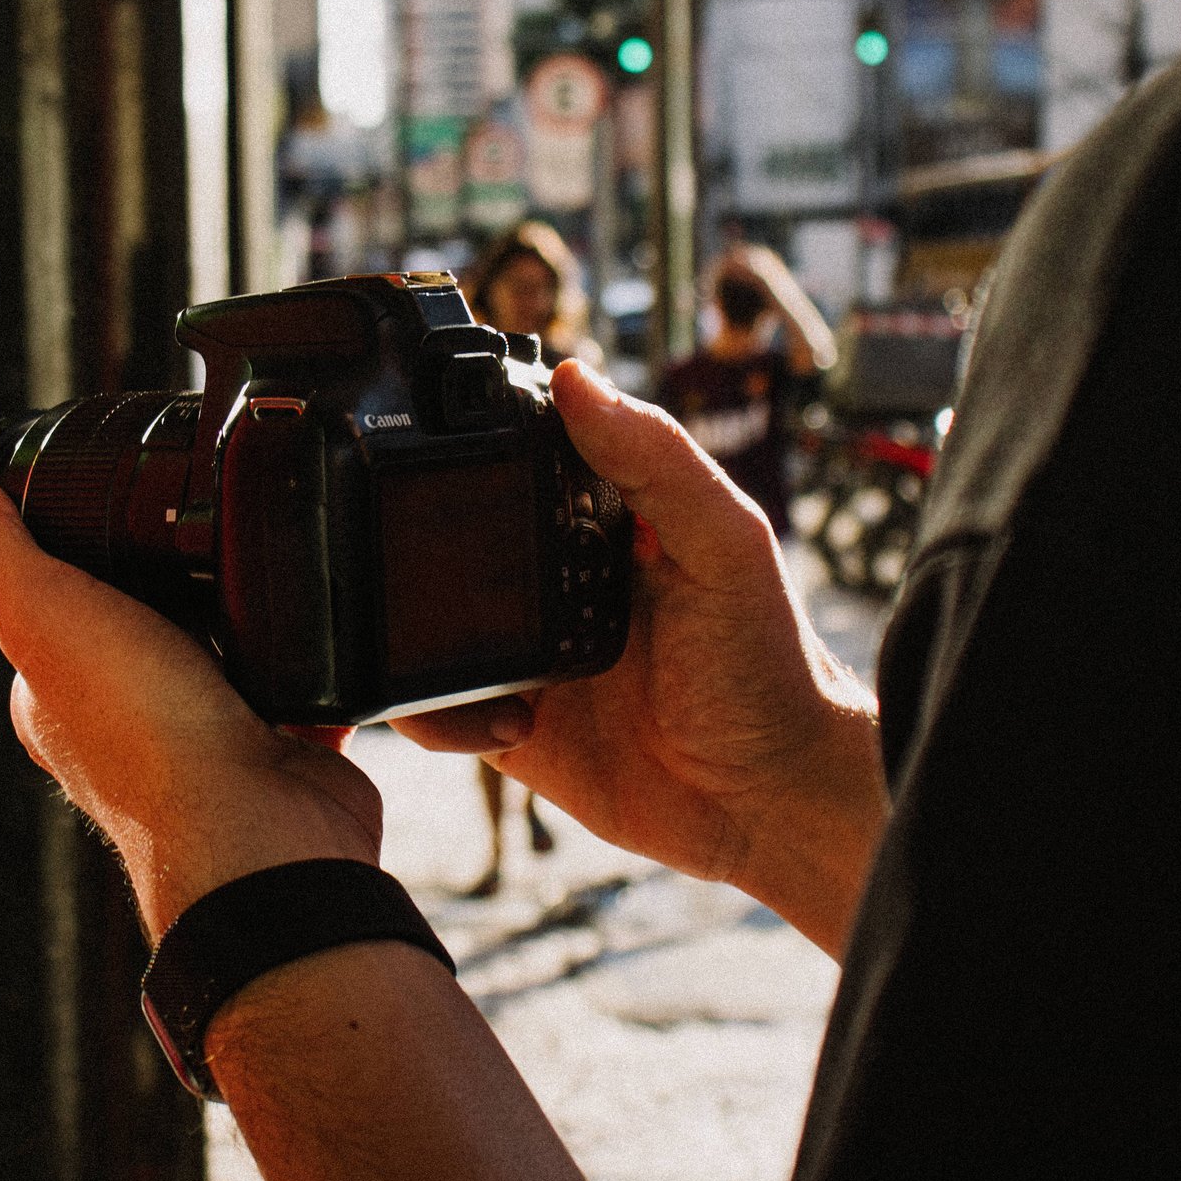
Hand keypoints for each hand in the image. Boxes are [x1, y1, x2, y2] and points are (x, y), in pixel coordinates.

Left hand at [0, 467, 379, 938]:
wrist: (263, 834)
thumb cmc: (149, 741)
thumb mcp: (47, 617)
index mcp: (56, 697)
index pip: (50, 604)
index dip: (72, 550)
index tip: (109, 497)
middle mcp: (124, 725)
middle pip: (142, 621)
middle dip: (171, 575)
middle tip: (202, 515)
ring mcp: (206, 739)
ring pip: (221, 649)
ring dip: (241, 607)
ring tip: (260, 551)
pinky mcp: (280, 746)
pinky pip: (294, 682)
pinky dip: (308, 651)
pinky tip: (320, 615)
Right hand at [394, 360, 888, 956]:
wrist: (769, 802)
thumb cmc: (771, 667)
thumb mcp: (727, 544)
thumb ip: (660, 460)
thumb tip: (577, 378)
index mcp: (604, 523)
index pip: (521, 460)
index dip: (475, 440)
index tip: (432, 426)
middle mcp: (556, 582)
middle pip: (455, 540)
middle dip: (419, 542)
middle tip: (410, 550)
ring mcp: (526, 657)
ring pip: (427, 626)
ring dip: (414, 633)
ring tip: (459, 650)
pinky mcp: (508, 728)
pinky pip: (434, 713)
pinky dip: (434, 714)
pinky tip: (506, 723)